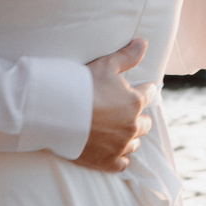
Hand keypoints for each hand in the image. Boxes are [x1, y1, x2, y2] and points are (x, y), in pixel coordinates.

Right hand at [75, 38, 154, 172]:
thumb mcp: (106, 65)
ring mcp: (120, 145)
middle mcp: (132, 125)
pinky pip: (122, 163)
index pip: (148, 95)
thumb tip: (144, 42)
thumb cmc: (82, 86)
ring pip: (134, 143)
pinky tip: (114, 152)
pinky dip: (120, 158)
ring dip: (130, 137)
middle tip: (126, 113)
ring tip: (119, 132)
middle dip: (138, 117)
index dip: (144, 91)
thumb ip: (127, 56)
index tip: (140, 91)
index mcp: (134, 102)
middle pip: (145, 123)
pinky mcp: (108, 161)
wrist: (57, 113)